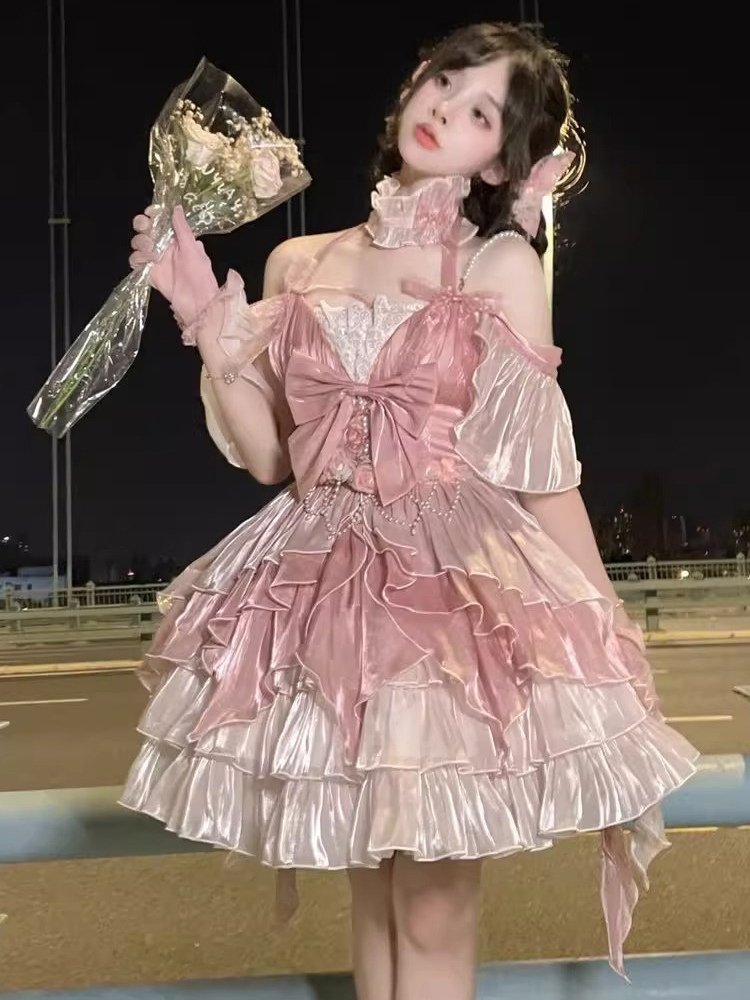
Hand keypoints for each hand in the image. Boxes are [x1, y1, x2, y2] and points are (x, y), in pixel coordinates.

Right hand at [128, 205, 218, 327]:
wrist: (197, 303)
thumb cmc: (200, 276)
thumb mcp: (194, 249)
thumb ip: (183, 229)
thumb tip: (177, 208)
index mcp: (176, 237)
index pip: (160, 219)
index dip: (153, 213)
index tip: (151, 213)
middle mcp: (164, 245)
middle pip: (144, 228)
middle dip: (142, 225)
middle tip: (148, 231)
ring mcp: (155, 259)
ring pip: (137, 242)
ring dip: (140, 242)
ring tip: (153, 252)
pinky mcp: (149, 272)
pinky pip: (135, 260)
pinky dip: (137, 258)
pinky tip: (147, 261)